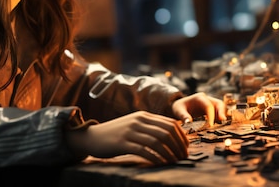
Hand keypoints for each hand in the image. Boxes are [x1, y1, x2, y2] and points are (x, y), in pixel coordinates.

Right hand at [65, 111, 188, 164]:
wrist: (92, 137)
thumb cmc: (116, 134)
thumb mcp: (134, 125)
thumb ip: (150, 127)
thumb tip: (172, 136)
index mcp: (144, 116)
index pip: (170, 123)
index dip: (182, 136)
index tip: (186, 148)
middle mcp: (138, 121)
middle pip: (167, 132)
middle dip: (179, 145)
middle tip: (183, 157)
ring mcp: (131, 131)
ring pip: (158, 141)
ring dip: (170, 153)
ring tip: (175, 161)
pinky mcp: (123, 143)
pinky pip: (145, 150)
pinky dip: (156, 157)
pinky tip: (162, 163)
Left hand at [172, 92, 225, 125]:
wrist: (179, 106)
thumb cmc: (179, 107)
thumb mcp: (178, 110)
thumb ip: (183, 116)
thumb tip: (188, 123)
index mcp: (199, 98)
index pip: (208, 105)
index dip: (211, 115)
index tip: (210, 125)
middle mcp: (207, 99)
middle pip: (219, 104)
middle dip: (221, 112)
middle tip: (223, 122)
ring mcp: (210, 104)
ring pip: (220, 108)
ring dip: (222, 116)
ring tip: (223, 125)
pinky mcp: (212, 110)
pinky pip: (218, 113)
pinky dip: (220, 119)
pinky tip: (219, 126)